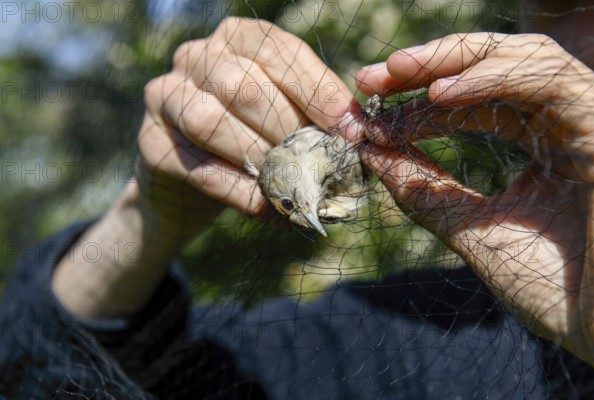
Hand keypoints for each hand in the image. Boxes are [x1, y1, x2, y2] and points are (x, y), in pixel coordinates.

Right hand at [138, 17, 355, 238]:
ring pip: (209, 121)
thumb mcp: (282, 113)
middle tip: (319, 162)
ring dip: (257, 157)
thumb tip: (353, 133)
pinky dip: (237, 190)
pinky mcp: (152, 143)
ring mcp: (164, 96)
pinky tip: (265, 205)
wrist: (193, 177)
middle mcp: (195, 56)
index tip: (347, 129)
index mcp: (236, 38)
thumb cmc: (251, 138)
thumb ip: (310, 114)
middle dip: (287, 128)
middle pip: (242, 86)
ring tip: (291, 183)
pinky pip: (196, 166)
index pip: (278, 51)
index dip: (317, 90)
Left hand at [356, 33, 593, 368]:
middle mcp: (565, 127)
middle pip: (494, 71)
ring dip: (452, 62)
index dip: (420, 104)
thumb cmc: (552, 292)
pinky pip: (549, 80)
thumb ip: (425, 191)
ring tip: (394, 74)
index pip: (475, 106)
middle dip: (428, 69)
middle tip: (370, 79)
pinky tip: (438, 93)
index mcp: (542, 149)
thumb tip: (370, 153)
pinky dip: (491, 78)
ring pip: (522, 59)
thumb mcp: (472, 229)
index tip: (369, 115)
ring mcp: (588, 122)